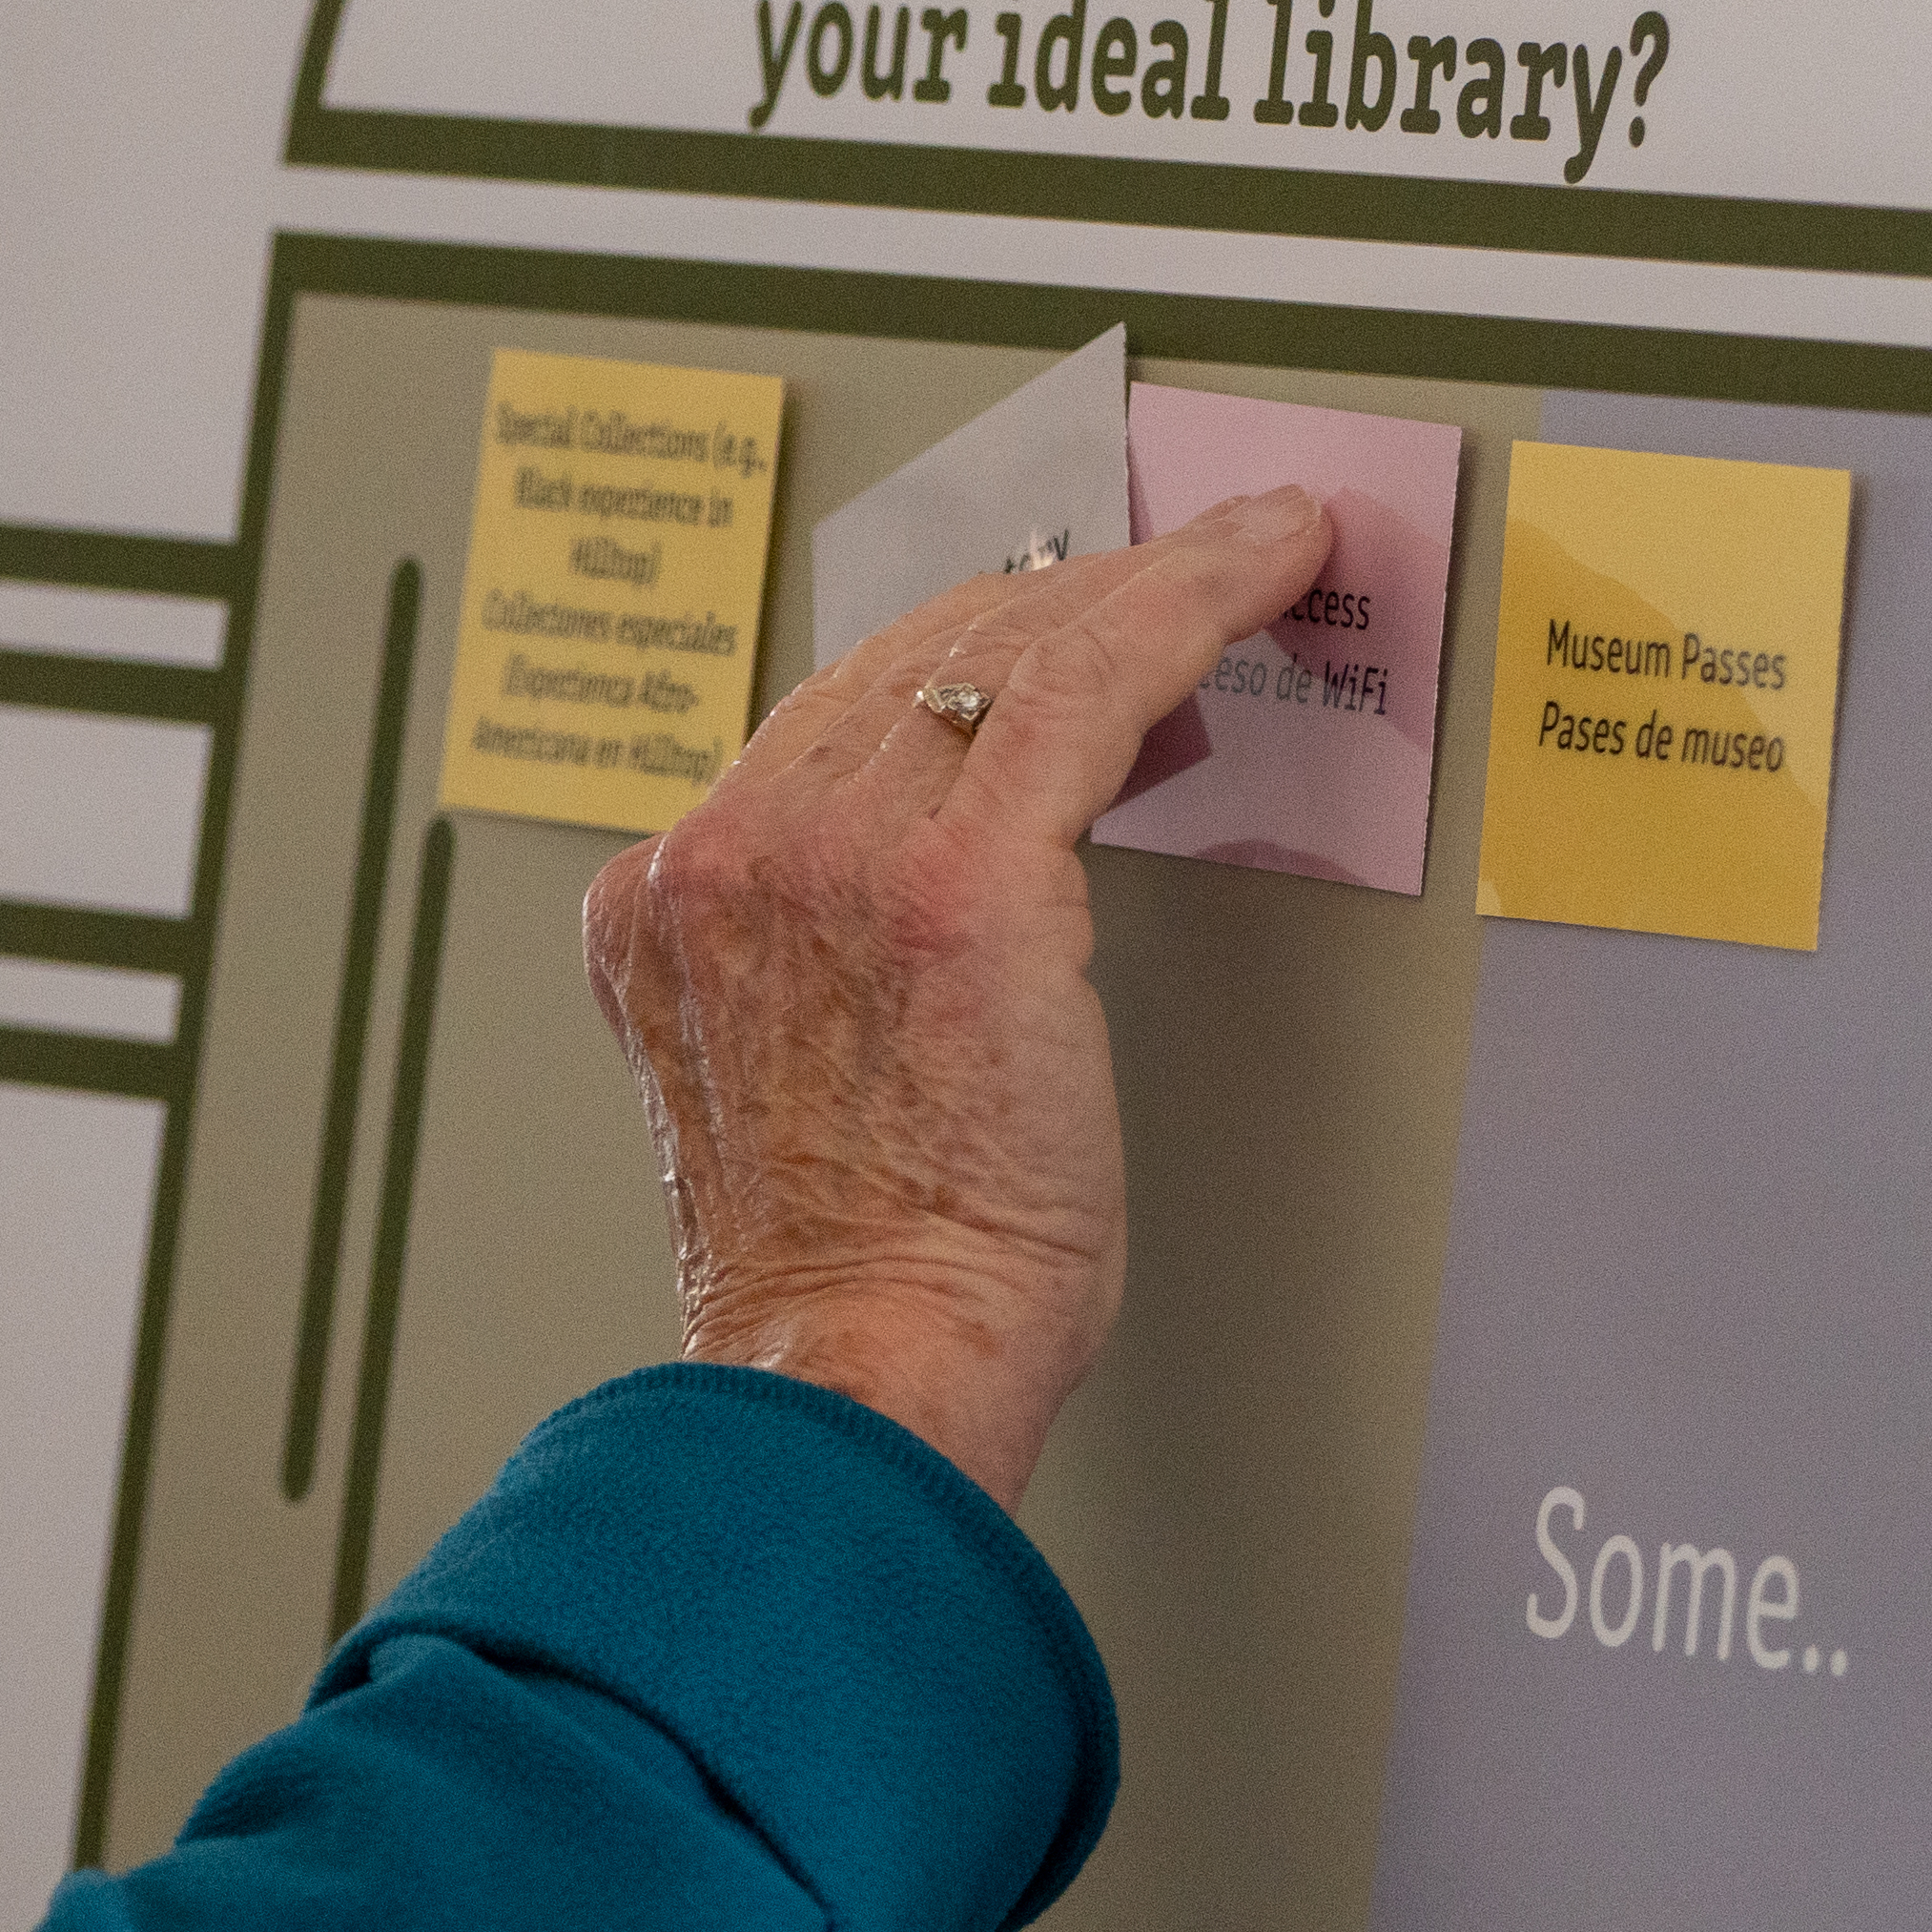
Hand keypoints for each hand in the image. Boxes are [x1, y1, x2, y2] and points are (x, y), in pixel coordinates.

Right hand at [572, 490, 1334, 1507]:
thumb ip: (830, 971)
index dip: (964, 665)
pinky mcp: (962, 875)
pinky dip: (1193, 598)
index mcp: (666, 905)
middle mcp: (729, 855)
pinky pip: (1091, 678)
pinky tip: (1264, 567)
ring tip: (1246, 558)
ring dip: (1142, 581)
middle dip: (1054, 605)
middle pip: (908, 659)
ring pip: (1005, 649)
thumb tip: (975, 898)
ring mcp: (829, 854)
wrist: (861, 1374)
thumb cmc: (867, 1286)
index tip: (1055, 637)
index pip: (827, 721)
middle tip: (1177, 580)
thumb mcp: (795, 1095)